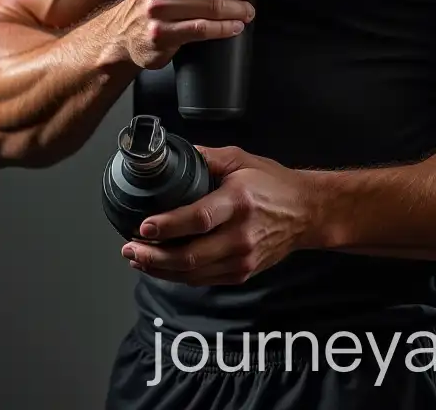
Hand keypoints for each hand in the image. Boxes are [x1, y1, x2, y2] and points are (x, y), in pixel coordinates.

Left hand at [121, 145, 316, 285]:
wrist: (306, 213)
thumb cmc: (273, 184)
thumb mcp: (240, 159)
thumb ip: (205, 157)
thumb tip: (172, 155)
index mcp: (238, 202)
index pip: (199, 219)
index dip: (168, 226)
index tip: (143, 226)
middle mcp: (240, 235)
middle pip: (190, 255)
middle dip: (154, 256)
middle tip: (129, 248)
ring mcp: (242, 258)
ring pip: (193, 273)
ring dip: (160, 269)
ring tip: (137, 258)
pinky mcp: (241, 273)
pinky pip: (202, 280)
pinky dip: (178, 276)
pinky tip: (161, 267)